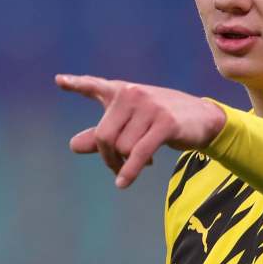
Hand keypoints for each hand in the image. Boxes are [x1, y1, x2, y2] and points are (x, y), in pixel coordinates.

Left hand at [55, 74, 225, 187]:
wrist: (203, 118)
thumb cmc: (163, 120)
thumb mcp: (132, 124)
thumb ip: (103, 133)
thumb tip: (74, 145)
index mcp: (122, 90)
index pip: (95, 86)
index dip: (76, 84)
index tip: (59, 80)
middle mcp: (132, 93)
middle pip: (103, 137)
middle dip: (108, 158)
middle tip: (117, 167)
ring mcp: (149, 106)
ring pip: (122, 148)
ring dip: (126, 164)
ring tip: (140, 162)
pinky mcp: (164, 123)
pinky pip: (139, 153)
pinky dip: (130, 171)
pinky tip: (123, 183)